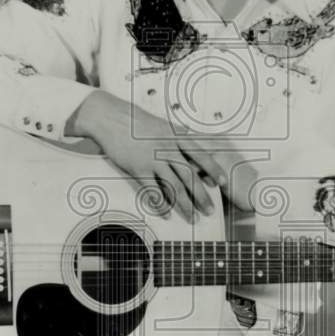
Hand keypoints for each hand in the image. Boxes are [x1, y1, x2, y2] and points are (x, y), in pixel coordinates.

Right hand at [67, 90, 249, 221]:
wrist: (112, 117)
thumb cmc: (136, 121)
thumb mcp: (162, 124)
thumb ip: (176, 134)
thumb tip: (190, 138)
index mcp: (176, 136)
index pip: (201, 155)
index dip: (214, 170)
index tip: (222, 182)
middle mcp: (168, 148)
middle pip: (190, 176)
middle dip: (202, 196)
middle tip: (210, 210)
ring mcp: (153, 159)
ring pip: (174, 186)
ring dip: (185, 205)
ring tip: (192, 218)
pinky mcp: (138, 168)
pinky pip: (152, 190)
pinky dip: (160, 204)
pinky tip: (166, 214)